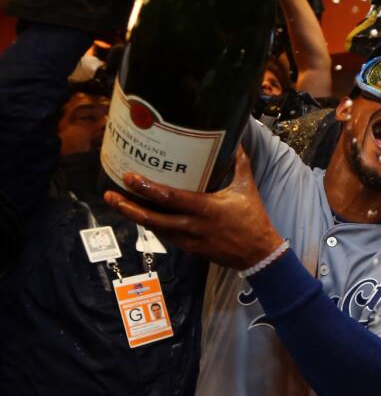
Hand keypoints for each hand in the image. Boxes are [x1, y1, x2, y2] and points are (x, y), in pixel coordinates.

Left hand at [103, 148, 281, 270]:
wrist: (257, 253)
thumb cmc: (253, 219)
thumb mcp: (247, 188)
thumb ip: (240, 164)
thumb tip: (237, 141)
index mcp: (205, 208)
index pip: (169, 197)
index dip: (146, 188)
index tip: (129, 177)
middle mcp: (191, 225)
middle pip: (151, 218)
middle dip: (127, 206)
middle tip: (108, 194)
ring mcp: (187, 239)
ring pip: (153, 228)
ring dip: (133, 215)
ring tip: (116, 202)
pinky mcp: (188, 248)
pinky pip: (163, 234)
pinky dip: (149, 224)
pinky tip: (140, 214)